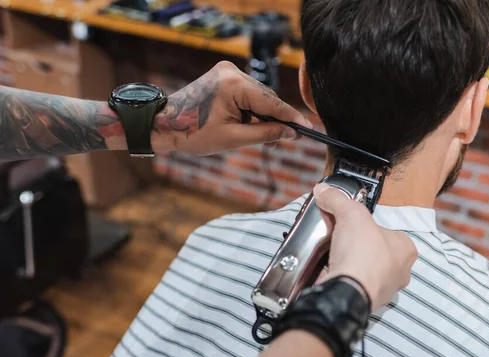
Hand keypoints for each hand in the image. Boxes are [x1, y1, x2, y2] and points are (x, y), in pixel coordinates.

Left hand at [152, 61, 311, 153]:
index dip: (290, 117)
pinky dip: (251, 109)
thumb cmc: (194, 133)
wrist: (165, 124)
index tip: (308, 129)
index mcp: (233, 85)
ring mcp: (227, 71)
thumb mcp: (234, 139)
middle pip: (266, 97)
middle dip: (276, 118)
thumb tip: (291, 133)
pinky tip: (246, 123)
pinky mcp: (224, 75)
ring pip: (258, 95)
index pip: (271, 102)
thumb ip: (266, 133)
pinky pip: (248, 93)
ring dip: (262, 114)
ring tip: (259, 136)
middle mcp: (231, 71)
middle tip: (286, 139)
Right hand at [312, 183, 417, 310]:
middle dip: (360, 246)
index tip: (352, 225)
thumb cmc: (361, 253)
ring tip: (334, 254)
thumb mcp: (350, 213)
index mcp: (406, 250)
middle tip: (342, 239)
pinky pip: (355, 284)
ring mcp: (385, 290)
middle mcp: (401, 272)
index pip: (388, 232)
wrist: (347, 291)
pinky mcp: (367, 301)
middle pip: (377, 252)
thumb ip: (337, 199)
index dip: (368, 226)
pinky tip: (332, 270)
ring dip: (352, 263)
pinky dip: (344, 278)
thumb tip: (323, 190)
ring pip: (367, 270)